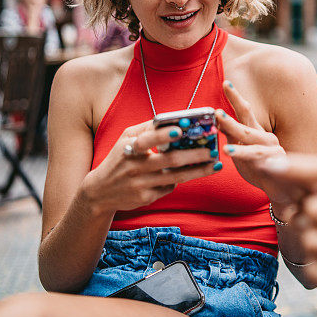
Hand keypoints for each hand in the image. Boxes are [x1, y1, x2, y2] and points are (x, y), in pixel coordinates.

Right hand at [81, 120, 221, 213]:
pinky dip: (181, 179)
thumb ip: (146, 129)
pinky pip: (169, 187)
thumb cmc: (119, 159)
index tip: (182, 129)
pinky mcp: (146, 198)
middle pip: (169, 161)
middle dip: (194, 155)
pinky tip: (194, 173)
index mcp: (129, 148)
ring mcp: (140, 184)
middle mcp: (134, 167)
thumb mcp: (125, 139)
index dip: (164, 135)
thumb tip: (171, 118)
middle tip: (212, 149)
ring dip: (198, 170)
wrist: (100, 191)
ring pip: (175, 177)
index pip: (147, 140)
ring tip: (216, 164)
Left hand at [215, 81, 299, 209]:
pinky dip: (249, 157)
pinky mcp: (277, 164)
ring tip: (223, 136)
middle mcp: (265, 137)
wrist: (288, 192)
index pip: (245, 111)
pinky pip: (260, 160)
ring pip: (253, 140)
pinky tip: (240, 155)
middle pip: (248, 120)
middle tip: (217, 111)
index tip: (226, 82)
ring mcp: (273, 149)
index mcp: (256, 132)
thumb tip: (217, 123)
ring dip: (237, 136)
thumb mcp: (242, 154)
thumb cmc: (262, 171)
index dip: (235, 98)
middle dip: (233, 112)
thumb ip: (233, 139)